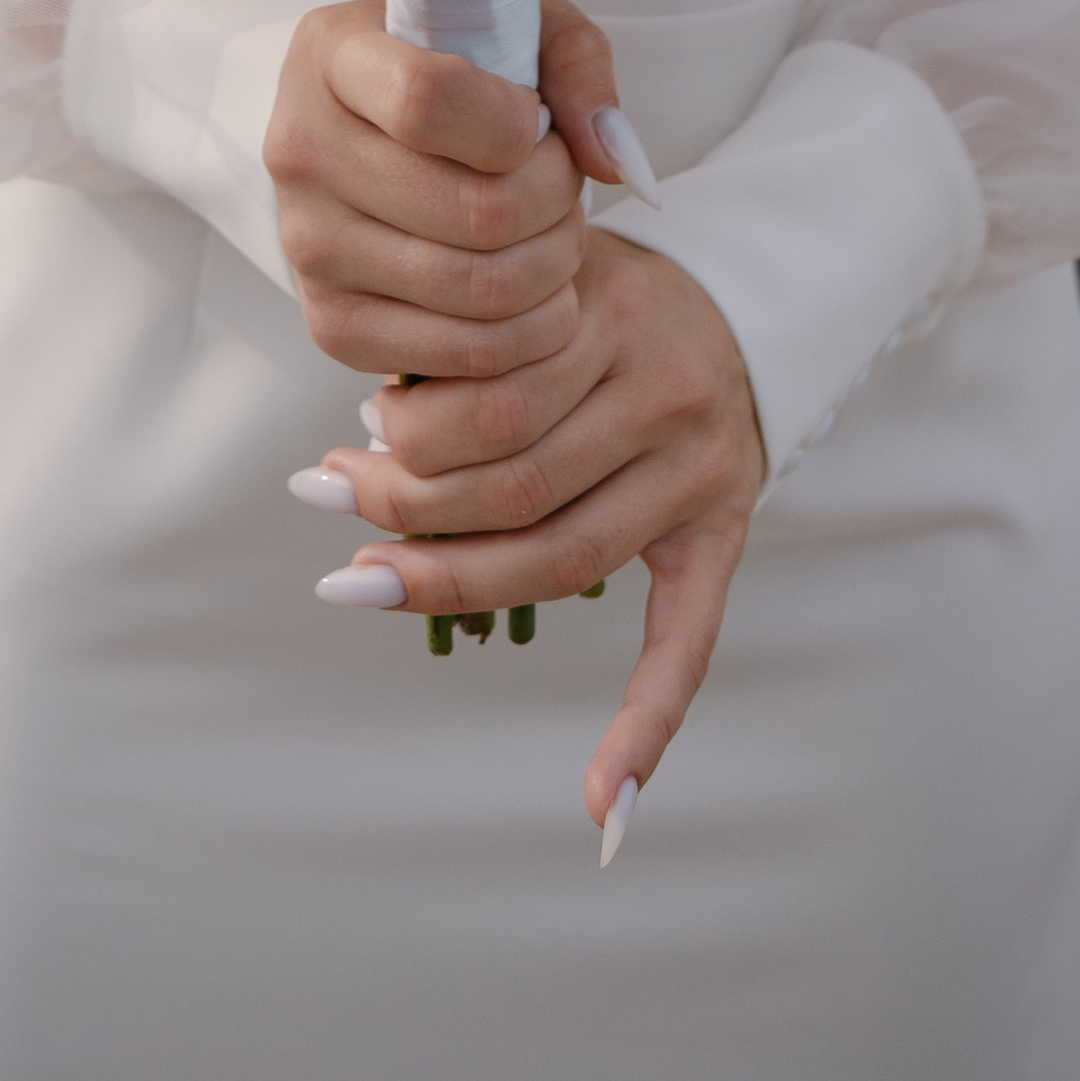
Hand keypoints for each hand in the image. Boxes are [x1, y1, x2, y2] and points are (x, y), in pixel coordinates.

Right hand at [265, 0, 588, 382]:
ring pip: (481, 290)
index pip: (427, 101)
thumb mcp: (518, 24)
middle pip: (475, 212)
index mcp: (332, 54)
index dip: (514, 124)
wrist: (378, 133)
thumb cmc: (459, 69)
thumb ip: (577, 66)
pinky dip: (529, 334)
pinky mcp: (331, 323)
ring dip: (554, 268)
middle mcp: (301, 150)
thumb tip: (613, 161)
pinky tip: (536, 291)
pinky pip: (462, 356)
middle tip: (566, 186)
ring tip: (555, 233)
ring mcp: (307, 245)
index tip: (535, 122)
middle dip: (557, 205)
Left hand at [317, 223, 764, 840]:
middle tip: (333, 505)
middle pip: (518, 486)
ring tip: (366, 579)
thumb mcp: (545, 278)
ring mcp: (699, 472)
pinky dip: (647, 724)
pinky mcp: (724, 531)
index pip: (492, 403)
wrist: (746, 301)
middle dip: (408, 509)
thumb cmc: (608, 298)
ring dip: (454, 584)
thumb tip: (372, 426)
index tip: (342, 450)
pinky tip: (605, 802)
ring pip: (566, 558)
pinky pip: (688, 640)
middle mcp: (664, 395)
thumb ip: (476, 333)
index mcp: (613, 318)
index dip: (406, 442)